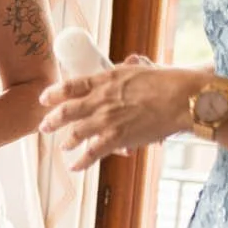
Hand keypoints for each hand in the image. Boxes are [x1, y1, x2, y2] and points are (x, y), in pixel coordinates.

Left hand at [38, 61, 202, 171]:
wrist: (183, 99)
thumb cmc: (169, 81)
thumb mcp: (141, 69)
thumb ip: (129, 69)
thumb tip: (130, 61)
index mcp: (105, 80)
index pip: (71, 86)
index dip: (54, 93)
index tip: (44, 99)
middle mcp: (101, 99)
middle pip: (66, 111)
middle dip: (52, 120)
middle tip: (44, 126)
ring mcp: (107, 119)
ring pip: (76, 133)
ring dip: (67, 141)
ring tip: (64, 146)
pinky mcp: (117, 137)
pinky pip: (92, 152)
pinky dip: (81, 161)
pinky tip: (74, 166)